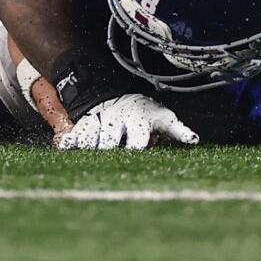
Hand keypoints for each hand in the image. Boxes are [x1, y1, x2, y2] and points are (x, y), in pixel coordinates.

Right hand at [55, 93, 199, 150]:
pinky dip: (69, 142)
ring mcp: (100, 122)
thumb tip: (195, 140)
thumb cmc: (147, 115)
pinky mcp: (85, 125)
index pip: (138, 136)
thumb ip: (179, 130)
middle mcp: (117, 120)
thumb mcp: (165, 119)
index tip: (136, 154)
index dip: (137, 145)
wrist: (122, 100)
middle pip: (110, 138)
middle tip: (109, 161)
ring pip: (91, 137)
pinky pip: (75, 133)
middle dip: (109, 148)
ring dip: (90, 147)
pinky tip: (66, 148)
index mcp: (138, 120)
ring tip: (88, 159)